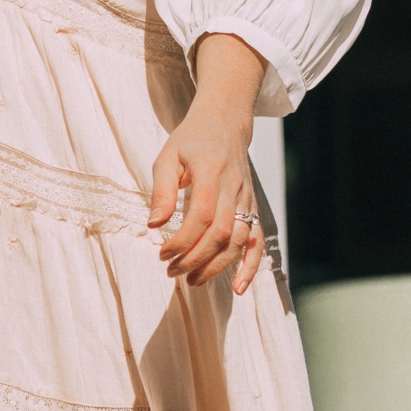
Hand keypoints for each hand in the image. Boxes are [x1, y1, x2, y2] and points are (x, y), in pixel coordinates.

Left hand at [147, 34, 267, 293]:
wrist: (225, 122)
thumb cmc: (191, 140)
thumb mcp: (167, 157)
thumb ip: (162, 191)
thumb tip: (154, 225)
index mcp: (212, 173)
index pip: (201, 215)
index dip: (182, 240)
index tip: (162, 254)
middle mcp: (233, 188)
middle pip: (221, 232)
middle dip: (195, 258)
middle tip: (172, 272)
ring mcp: (246, 199)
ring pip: (238, 240)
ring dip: (217, 266)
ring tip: (193, 281)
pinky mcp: (252, 207)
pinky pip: (256, 240)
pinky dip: (250, 266)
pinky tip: (238, 288)